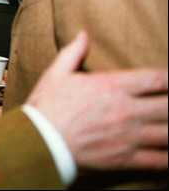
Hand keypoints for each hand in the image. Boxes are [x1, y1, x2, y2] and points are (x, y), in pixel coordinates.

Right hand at [26, 30, 167, 170]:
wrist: (38, 142)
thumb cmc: (46, 107)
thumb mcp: (56, 73)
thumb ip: (73, 52)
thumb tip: (83, 34)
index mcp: (111, 86)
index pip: (156, 79)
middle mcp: (126, 110)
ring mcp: (128, 136)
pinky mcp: (124, 159)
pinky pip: (159, 160)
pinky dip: (168, 158)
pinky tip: (168, 154)